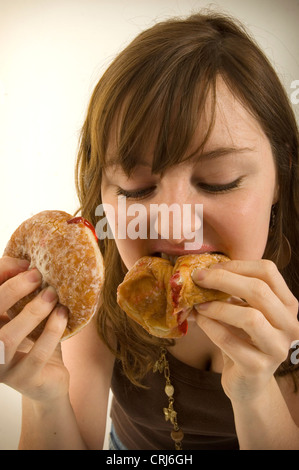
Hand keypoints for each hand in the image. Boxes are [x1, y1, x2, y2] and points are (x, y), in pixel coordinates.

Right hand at [0, 256, 68, 402]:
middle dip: (11, 291)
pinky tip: (63, 315)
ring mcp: (1, 367)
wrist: (49, 380)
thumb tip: (26, 263)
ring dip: (32, 312)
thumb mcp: (26, 313)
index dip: (0, 275)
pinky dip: (51, 332)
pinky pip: (36, 356)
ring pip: (7, 338)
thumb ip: (22, 292)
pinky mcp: (23, 381)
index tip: (24, 263)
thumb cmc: (35, 340)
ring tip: (52, 295)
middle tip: (36, 275)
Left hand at [192, 259, 298, 402]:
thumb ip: (232, 291)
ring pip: (250, 317)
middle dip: (223, 280)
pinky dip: (210, 326)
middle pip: (260, 290)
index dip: (237, 265)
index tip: (212, 268)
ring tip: (199, 304)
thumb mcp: (242, 311)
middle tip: (199, 278)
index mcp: (288, 305)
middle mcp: (290, 325)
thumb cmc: (243, 339)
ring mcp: (277, 348)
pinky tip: (199, 321)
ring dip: (218, 306)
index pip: (269, 272)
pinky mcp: (259, 368)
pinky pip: (229, 341)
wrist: (247, 383)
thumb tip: (203, 269)